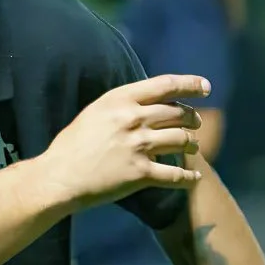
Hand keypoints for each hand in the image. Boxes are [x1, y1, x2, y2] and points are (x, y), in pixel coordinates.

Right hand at [41, 74, 208, 207]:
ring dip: (193, 144)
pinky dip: (189, 178)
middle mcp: (133, 119)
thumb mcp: (95, 112)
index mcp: (120, 99)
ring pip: (182, 140)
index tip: (206, 87)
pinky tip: (195, 179)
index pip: (165, 85)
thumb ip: (123, 105)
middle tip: (197, 124)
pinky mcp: (141, 173)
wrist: (58, 177)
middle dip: (193, 119)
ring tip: (194, 147)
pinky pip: (176, 175)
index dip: (190, 85)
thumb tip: (149, 103)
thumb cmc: (72, 145)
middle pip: (178, 114)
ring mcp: (139, 146)